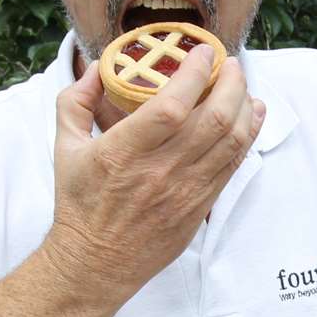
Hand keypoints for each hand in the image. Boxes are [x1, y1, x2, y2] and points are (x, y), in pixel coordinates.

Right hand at [45, 44, 265, 297]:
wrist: (95, 263)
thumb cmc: (79, 204)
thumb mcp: (64, 148)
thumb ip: (75, 101)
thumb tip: (97, 67)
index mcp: (123, 152)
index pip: (171, 107)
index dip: (194, 74)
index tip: (202, 53)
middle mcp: (159, 172)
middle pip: (213, 120)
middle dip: (231, 83)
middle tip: (230, 63)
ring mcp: (185, 191)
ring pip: (231, 142)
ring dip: (245, 106)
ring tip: (242, 84)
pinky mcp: (200, 207)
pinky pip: (233, 165)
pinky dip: (248, 135)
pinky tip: (253, 115)